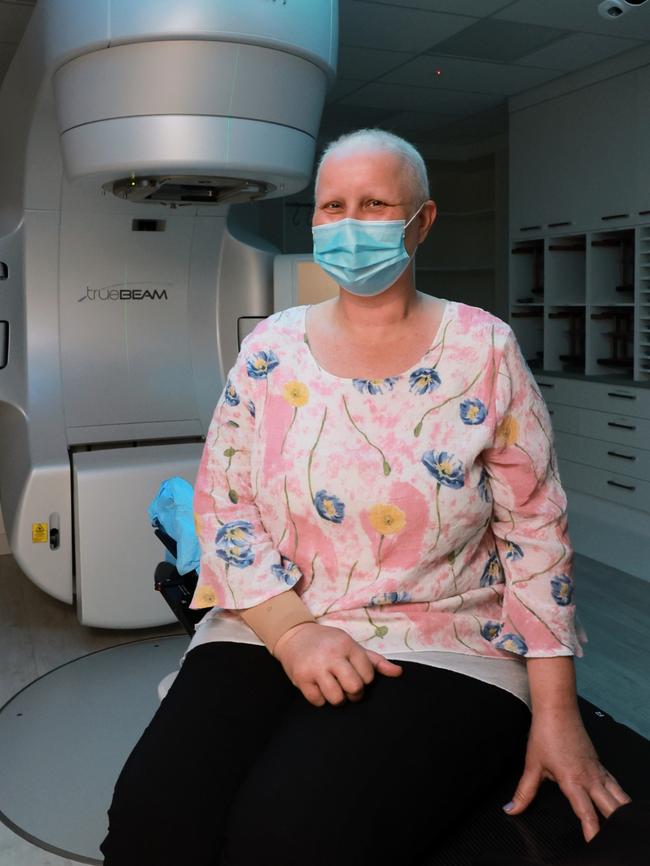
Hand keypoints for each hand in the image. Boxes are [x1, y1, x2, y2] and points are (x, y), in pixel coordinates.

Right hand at [273, 622, 401, 706]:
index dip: (365, 680)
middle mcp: (332, 656)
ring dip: (337, 698)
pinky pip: (318, 701)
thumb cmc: (329, 642)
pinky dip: (321, 699)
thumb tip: (399, 673)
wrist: (295, 635)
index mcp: (347, 646)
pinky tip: (319, 688)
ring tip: (333, 688)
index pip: (368, 675)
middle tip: (348, 687)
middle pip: (354, 687)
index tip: (356, 674)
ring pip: (336, 698)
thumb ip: (375, 661)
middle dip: (354, 693)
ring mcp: (315, 667)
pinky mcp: (301, 678)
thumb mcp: (352, 646)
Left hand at [504, 708, 631, 840]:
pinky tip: (618, 804)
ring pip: (619, 796)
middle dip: (616, 825)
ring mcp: (597, 770)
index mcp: (573, 781)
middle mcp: (590, 778)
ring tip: (622, 826)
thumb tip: (512, 809)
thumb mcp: (532, 765)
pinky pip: (615, 784)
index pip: (587, 814)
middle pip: (612, 807)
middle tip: (613, 840)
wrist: (557, 709)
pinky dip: (619, 797)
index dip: (592, 832)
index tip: (594, 845)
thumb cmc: (546, 733)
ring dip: (621, 810)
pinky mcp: (599, 764)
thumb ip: (524, 792)